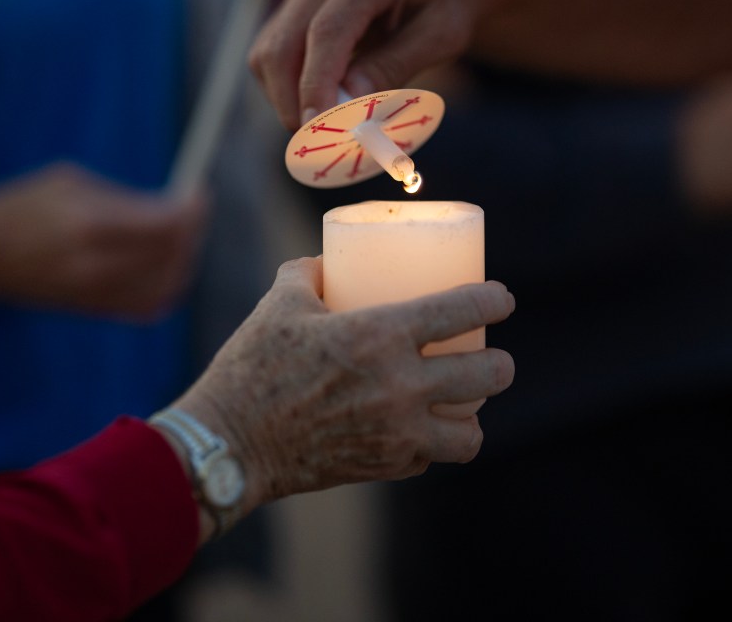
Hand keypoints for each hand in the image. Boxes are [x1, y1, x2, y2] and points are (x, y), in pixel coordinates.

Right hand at [0, 163, 207, 317]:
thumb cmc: (26, 207)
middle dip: (192, 230)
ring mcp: (96, 293)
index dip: (192, 208)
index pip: (166, 223)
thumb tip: (176, 205)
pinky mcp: (95, 310)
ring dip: (183, 257)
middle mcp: (96, 264)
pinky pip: (151, 305)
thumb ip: (127, 197)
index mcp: (90, 224)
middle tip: (191, 211)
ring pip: (168, 283)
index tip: (197, 191)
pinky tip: (163, 263)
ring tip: (177, 235)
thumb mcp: (72, 183)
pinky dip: (168, 284)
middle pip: (173, 254)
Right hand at [172, 257, 515, 512]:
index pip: (461, 312)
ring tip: (463, 404)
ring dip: (473, 416)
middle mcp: (400, 386)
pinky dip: (430, 444)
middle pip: (487, 376)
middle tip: (493, 359)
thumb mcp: (279, 303)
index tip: (501, 298)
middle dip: (500, 364)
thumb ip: (308, 274)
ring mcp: (396, 433)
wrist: (230, 443)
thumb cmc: (252, 366)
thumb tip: (327, 263)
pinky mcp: (383, 467)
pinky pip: (428, 458)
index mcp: (380, 335)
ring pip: (470, 434)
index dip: (493, 301)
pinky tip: (420, 432)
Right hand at [249, 0, 482, 129]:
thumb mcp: (440, 37)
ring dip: (286, 100)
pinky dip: (285, 90)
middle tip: (322, 143)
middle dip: (293, 102)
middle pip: (283, 45)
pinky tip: (319, 106)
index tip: (318, 128)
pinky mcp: (292, 12)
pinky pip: (270, 57)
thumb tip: (350, 99)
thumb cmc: (445, 8)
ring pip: (267, 55)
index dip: (317, 84)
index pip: (327, 32)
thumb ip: (396, 64)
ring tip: (324, 127)